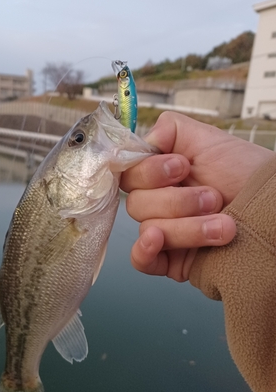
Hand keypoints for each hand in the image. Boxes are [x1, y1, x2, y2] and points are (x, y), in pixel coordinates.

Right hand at [121, 111, 273, 281]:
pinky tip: (156, 240)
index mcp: (162, 175)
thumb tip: (141, 141)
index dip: (149, 172)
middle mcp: (160, 203)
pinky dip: (144, 251)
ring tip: (223, 225)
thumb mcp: (208, 140)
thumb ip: (168, 130)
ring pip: (147, 230)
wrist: (273, 211)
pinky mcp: (171, 260)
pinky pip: (141, 261)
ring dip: (186, 227)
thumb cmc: (247, 175)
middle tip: (213, 197)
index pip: (130, 174)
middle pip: (137, 204)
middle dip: (177, 201)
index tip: (181, 167)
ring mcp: (164, 232)